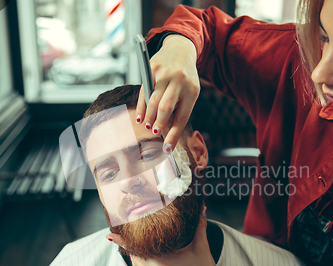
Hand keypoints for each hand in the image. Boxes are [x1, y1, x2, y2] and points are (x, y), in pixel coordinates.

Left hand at [106, 209, 237, 265]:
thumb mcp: (201, 245)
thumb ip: (199, 225)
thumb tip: (201, 208)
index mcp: (163, 263)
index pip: (137, 249)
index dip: (123, 242)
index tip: (111, 235)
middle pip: (134, 257)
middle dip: (131, 245)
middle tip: (127, 233)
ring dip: (135, 256)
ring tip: (134, 243)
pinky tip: (143, 258)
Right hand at [136, 35, 199, 152]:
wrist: (181, 49)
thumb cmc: (185, 77)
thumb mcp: (190, 91)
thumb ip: (180, 108)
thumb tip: (167, 131)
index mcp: (192, 91)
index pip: (182, 117)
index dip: (173, 134)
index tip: (167, 148)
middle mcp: (179, 82)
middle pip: (166, 108)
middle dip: (159, 124)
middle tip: (154, 133)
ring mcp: (164, 74)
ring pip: (154, 101)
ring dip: (149, 116)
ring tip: (146, 125)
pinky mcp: (152, 68)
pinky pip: (144, 91)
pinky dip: (141, 106)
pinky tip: (140, 115)